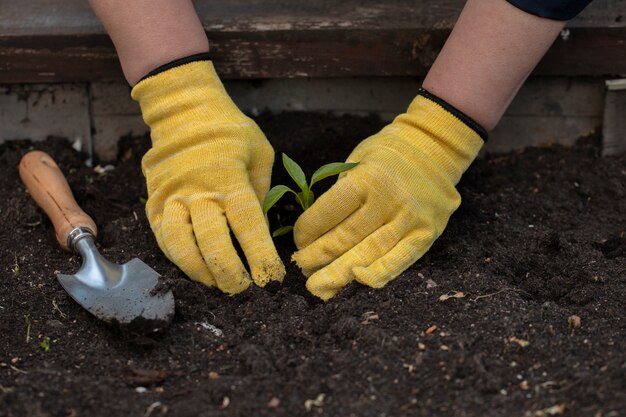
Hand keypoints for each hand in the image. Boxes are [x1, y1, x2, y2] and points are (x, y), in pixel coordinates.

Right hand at [132, 59, 284, 293]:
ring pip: (181, 246)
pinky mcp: (154, 202)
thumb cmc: (230, 131)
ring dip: (199, 272)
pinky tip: (194, 269)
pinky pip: (162, 238)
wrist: (183, 111)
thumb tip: (260, 230)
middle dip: (230, 273)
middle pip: (213, 243)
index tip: (271, 279)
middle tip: (243, 290)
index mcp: (230, 178)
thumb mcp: (260, 153)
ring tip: (216, 285)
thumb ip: (261, 192)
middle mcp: (199, 191)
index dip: (260, 257)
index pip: (248, 226)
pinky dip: (177, 259)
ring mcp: (172, 197)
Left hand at [292, 92, 484, 299]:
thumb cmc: (385, 157)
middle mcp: (388, 199)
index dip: (308, 231)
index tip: (298, 241)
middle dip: (318, 256)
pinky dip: (377, 275)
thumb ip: (340, 193)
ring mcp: (409, 219)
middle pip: (345, 237)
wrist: (434, 150)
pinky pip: (399, 261)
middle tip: (302, 269)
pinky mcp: (425, 235)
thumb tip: (315, 230)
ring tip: (318, 287)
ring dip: (339, 274)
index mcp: (367, 177)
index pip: (329, 211)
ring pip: (368, 253)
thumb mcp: (356, 161)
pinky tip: (357, 283)